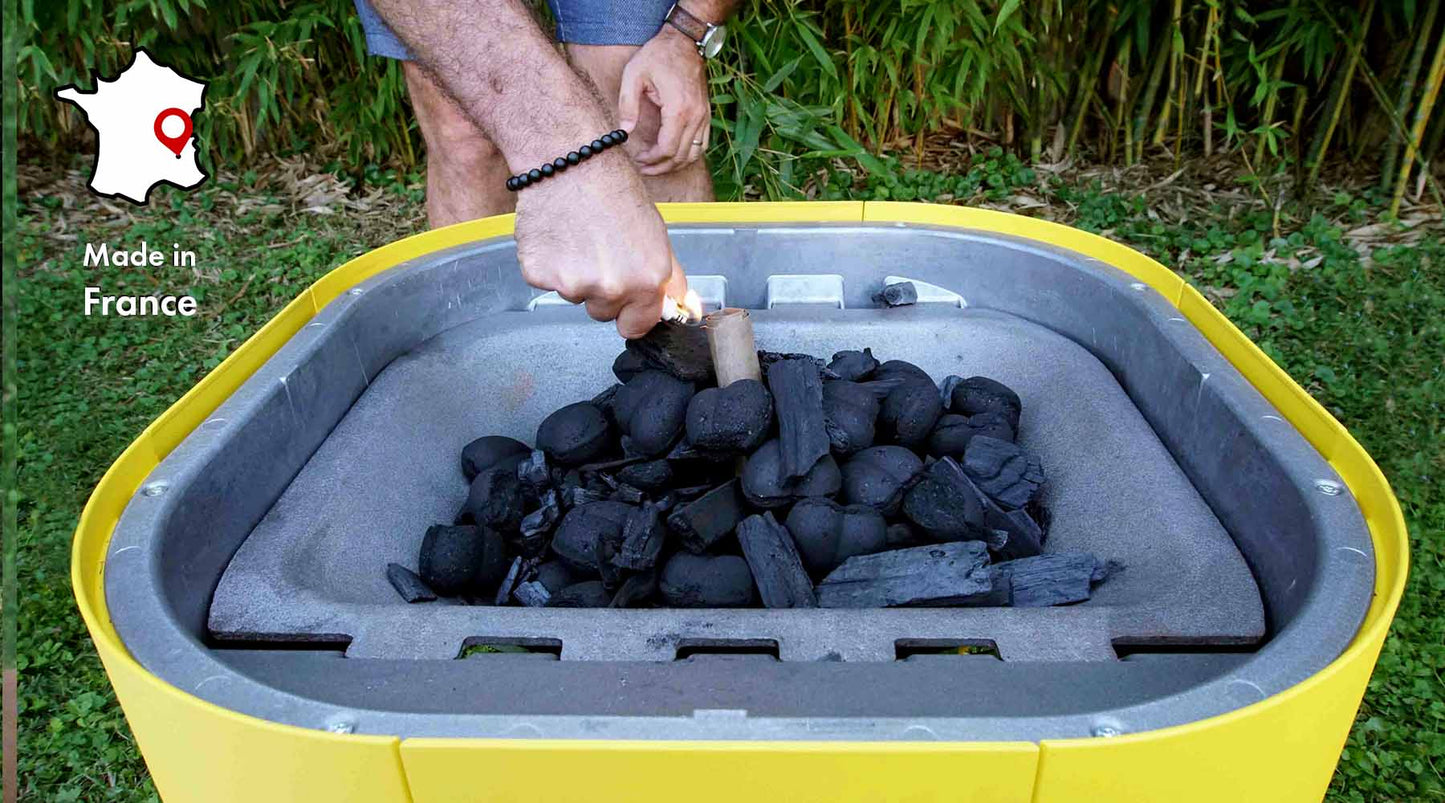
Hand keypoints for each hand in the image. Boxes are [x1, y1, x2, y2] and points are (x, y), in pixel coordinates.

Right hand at [513, 150, 687, 338]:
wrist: (571, 162)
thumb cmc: (616, 190)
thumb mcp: (656, 234)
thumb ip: (666, 277)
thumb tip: (682, 306)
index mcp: (646, 282)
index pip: (636, 327)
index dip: (630, 313)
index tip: (625, 299)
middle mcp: (611, 289)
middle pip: (602, 312)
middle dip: (601, 291)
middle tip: (599, 250)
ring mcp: (572, 284)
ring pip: (574, 295)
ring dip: (575, 275)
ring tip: (577, 236)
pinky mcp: (539, 275)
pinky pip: (546, 282)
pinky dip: (549, 263)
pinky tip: (557, 234)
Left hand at [618, 26, 709, 175]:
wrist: (683, 41)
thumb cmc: (658, 56)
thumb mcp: (634, 75)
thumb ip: (628, 105)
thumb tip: (624, 132)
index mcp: (678, 110)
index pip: (667, 149)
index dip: (651, 159)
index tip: (638, 158)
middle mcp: (695, 116)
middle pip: (681, 156)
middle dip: (661, 167)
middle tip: (644, 167)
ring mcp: (704, 116)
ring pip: (694, 154)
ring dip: (676, 165)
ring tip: (658, 166)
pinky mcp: (706, 114)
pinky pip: (702, 144)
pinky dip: (689, 155)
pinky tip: (674, 155)